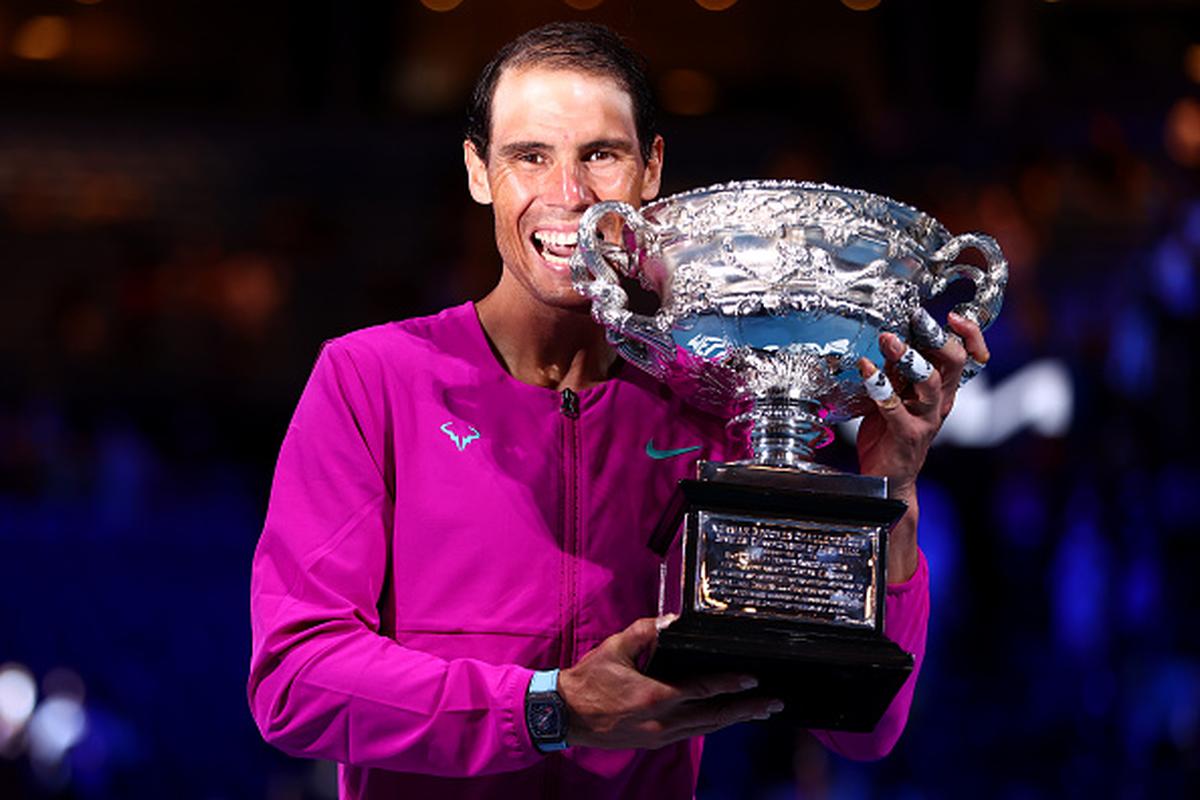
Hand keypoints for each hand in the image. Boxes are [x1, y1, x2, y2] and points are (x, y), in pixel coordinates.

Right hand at [557, 617, 781, 749]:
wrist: (565, 715)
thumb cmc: (589, 681)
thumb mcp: (615, 648)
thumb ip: (644, 631)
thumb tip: (670, 619)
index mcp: (655, 695)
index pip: (704, 689)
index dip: (731, 684)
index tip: (754, 679)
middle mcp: (663, 720)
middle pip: (715, 716)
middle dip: (746, 709)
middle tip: (772, 703)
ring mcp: (660, 735)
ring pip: (706, 729)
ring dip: (734, 720)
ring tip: (757, 712)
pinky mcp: (654, 742)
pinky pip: (692, 734)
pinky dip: (712, 725)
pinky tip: (723, 719)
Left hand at [855, 311, 989, 579]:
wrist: (887, 480)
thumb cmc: (890, 434)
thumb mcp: (897, 395)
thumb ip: (897, 371)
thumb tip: (891, 340)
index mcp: (943, 390)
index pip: (968, 358)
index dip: (969, 336)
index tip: (955, 316)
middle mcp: (941, 402)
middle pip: (953, 364)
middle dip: (937, 337)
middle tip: (918, 317)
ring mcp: (926, 419)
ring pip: (931, 383)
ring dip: (910, 358)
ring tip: (888, 339)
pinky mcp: (907, 434)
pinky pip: (895, 407)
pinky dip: (879, 386)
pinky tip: (865, 369)